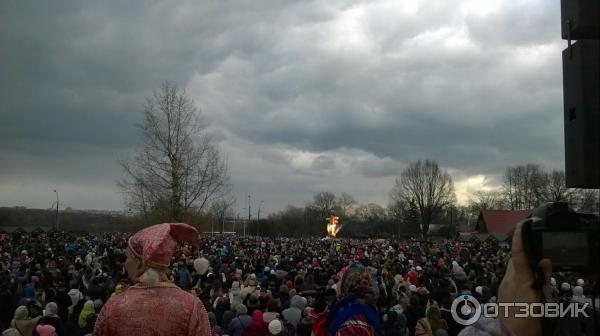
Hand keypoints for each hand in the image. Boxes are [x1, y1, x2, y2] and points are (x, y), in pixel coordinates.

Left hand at [498, 221, 551, 335]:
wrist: (514, 334)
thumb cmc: (533, 319)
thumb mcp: (545, 299)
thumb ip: (544, 278)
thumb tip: (545, 260)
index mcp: (521, 281)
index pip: (518, 254)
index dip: (519, 239)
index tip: (520, 226)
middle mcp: (508, 280)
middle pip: (513, 259)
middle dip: (522, 253)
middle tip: (533, 247)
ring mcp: (502, 285)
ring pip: (511, 268)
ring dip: (520, 265)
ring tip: (532, 269)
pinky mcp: (500, 291)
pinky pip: (509, 277)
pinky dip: (517, 275)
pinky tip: (525, 282)